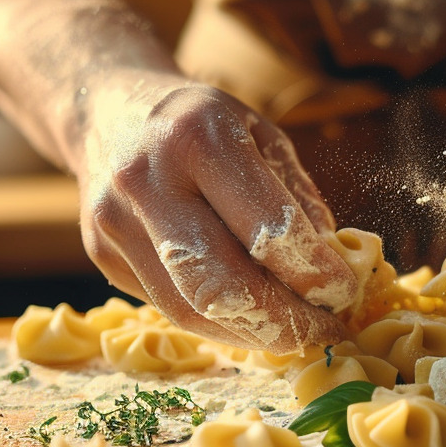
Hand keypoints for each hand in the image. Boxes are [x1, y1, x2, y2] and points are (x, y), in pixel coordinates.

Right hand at [77, 75, 357, 351]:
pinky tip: (252, 319)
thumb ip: (297, 202)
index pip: (266, 229)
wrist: (110, 111)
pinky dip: (221, 323)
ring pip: (191, 309)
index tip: (343, 292)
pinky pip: (171, 307)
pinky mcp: (102, 256)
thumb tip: (330, 275)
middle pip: (220, 283)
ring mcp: (115, 223)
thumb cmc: (203, 125)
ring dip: (253, 335)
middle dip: (282, 321)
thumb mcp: (263, 137)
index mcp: (198, 137)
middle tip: (324, 330)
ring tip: (296, 333)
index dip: (312, 273)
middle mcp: (147, 180)